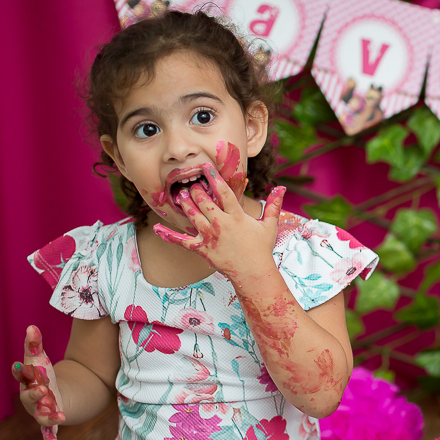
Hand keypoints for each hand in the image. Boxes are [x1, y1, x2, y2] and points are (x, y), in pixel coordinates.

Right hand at [11, 325, 63, 439]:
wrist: (51, 394)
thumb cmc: (42, 376)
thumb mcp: (40, 360)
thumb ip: (35, 344)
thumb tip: (31, 326)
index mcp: (27, 382)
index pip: (22, 376)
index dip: (21, 372)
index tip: (20, 365)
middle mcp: (31, 399)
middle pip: (30, 398)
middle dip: (35, 394)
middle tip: (44, 389)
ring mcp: (39, 411)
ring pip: (41, 416)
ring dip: (48, 416)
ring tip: (59, 415)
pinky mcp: (50, 421)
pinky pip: (49, 432)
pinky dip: (50, 437)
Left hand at [154, 165, 284, 281]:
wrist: (253, 272)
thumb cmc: (261, 249)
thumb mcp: (269, 225)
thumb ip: (273, 205)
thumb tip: (281, 187)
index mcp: (236, 216)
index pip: (224, 191)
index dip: (214, 177)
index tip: (206, 167)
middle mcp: (221, 224)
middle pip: (204, 201)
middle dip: (196, 190)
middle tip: (191, 184)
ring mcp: (210, 236)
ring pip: (193, 215)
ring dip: (185, 204)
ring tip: (180, 196)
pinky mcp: (202, 249)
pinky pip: (182, 241)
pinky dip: (169, 235)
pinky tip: (157, 228)